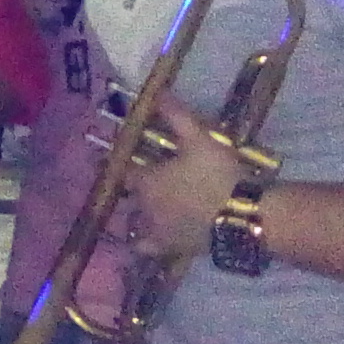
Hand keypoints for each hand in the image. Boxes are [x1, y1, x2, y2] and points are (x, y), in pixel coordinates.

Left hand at [122, 93, 245, 260]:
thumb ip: (177, 116)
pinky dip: (143, 245)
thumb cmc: (218, 174)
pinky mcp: (173, 249)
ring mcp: (157, 232)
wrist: (243, 216)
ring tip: (138, 214)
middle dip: (128, 193)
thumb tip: (157, 94)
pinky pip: (149, 248)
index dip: (113, 164)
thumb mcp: (199, 139)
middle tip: (133, 188)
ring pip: (135, 225)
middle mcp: (145, 209)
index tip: (100, 161)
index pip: (121, 172)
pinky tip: (146, 242)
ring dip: (134, 218)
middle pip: (128, 200)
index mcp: (146, 182)